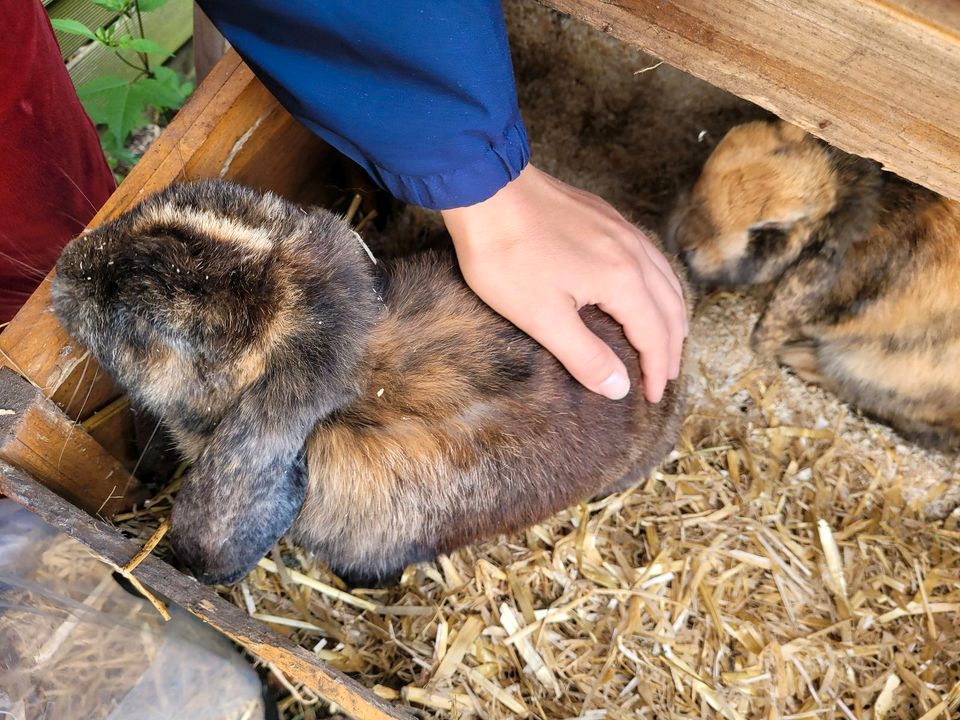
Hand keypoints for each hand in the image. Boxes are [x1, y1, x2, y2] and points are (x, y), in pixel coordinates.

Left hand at [442, 164, 686, 402]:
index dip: (655, 370)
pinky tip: (645, 287)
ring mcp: (621, 229)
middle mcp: (632, 251)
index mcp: (622, 280)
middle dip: (670, 345)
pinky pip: (649, 255)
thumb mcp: (542, 317)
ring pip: (664, 277)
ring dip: (671, 312)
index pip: (654, 334)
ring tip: (669, 337)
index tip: (652, 397)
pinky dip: (658, 282)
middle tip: (665, 375)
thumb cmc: (507, 255)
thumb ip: (584, 356)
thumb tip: (620, 387)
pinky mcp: (606, 215)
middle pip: (668, 306)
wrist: (486, 190)